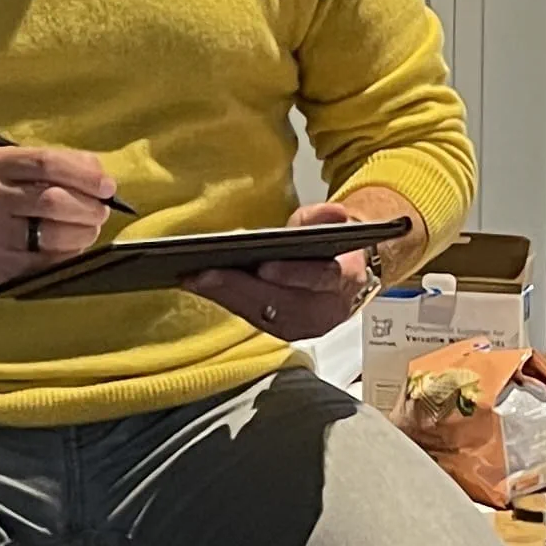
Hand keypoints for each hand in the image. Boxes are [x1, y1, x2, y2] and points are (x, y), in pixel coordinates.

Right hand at [0, 145, 116, 324]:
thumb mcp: (7, 170)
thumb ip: (50, 167)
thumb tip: (100, 176)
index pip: (46, 163)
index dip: (84, 173)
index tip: (107, 184)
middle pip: (53, 200)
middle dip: (88, 207)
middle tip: (101, 210)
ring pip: (53, 234)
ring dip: (83, 233)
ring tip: (89, 229)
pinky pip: (46, 261)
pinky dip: (68, 254)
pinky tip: (71, 247)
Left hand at [183, 188, 414, 338]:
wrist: (351, 275)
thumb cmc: (337, 247)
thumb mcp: (335, 224)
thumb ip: (327, 217)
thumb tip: (334, 213)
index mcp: (346, 280)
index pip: (321, 279)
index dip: (293, 275)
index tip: (264, 266)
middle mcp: (328, 311)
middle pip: (282, 305)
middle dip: (241, 289)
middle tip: (205, 274)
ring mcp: (307, 326)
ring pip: (264, 317)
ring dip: (227, 298)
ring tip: (194, 279)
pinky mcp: (288, 331)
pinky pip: (256, 319)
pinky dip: (229, 302)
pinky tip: (203, 287)